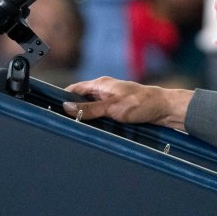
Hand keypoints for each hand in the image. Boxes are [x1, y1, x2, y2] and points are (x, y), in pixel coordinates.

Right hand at [64, 77, 192, 130]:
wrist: (163, 109)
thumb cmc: (140, 104)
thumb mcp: (112, 108)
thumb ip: (89, 109)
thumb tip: (66, 107)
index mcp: (100, 84)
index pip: (75, 89)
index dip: (63, 97)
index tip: (53, 108)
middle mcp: (104, 90)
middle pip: (82, 100)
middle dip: (73, 111)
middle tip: (63, 124)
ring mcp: (111, 100)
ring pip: (91, 109)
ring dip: (86, 118)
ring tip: (76, 129)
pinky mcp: (118, 109)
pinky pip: (101, 115)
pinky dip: (96, 121)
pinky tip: (93, 130)